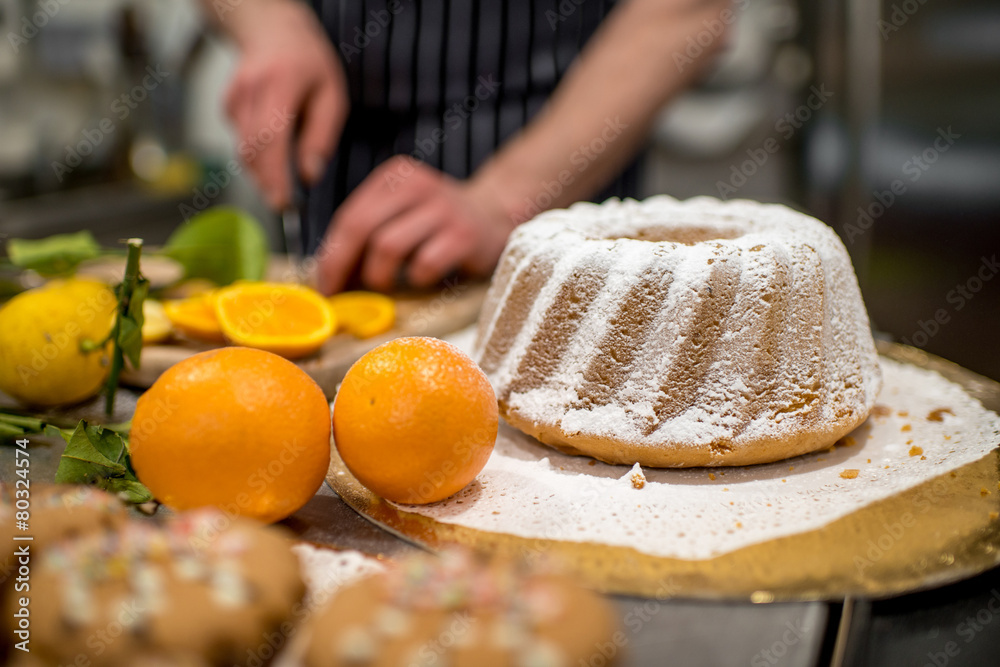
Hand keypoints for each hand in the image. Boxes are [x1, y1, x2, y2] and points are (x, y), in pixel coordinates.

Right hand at [223, 0, 346, 208]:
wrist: (273, 30)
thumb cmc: (309, 63)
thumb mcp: (332, 96)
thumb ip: (321, 137)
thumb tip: (309, 175)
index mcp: (280, 83)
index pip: (271, 137)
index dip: (275, 175)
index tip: (284, 202)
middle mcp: (250, 89)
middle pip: (252, 150)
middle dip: (268, 183)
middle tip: (286, 203)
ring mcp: (234, 97)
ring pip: (245, 150)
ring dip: (264, 171)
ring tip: (285, 176)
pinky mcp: (227, 106)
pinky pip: (242, 142)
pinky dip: (259, 154)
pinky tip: (275, 143)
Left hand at [316, 157, 514, 293]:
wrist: (494, 216)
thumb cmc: (436, 222)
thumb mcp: (401, 211)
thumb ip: (368, 231)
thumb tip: (328, 272)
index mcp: (395, 176)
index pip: (350, 215)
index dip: (332, 253)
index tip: (325, 283)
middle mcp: (418, 185)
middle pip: (362, 228)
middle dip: (343, 266)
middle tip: (340, 294)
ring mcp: (443, 208)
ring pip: (387, 246)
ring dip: (378, 275)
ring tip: (385, 285)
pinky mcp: (464, 235)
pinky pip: (424, 264)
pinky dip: (415, 279)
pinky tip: (421, 279)